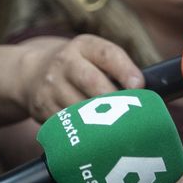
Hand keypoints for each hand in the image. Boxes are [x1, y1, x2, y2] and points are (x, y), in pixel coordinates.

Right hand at [17, 34, 144, 120]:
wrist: (31, 73)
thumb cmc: (81, 67)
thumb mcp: (95, 56)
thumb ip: (119, 69)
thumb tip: (151, 92)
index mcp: (84, 46)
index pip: (107, 54)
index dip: (125, 70)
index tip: (139, 85)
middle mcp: (65, 62)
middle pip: (91, 81)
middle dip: (113, 99)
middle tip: (130, 113)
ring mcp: (50, 86)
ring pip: (79, 107)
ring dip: (100, 120)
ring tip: (118, 129)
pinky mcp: (42, 108)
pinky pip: (67, 124)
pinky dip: (83, 132)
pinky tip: (96, 136)